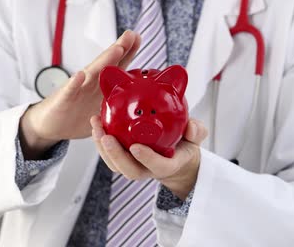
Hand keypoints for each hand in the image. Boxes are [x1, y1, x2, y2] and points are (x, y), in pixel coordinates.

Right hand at [19, 31, 140, 159]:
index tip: (139, 37)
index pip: (117, 65)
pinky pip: (69, 91)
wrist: (50, 125)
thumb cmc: (77, 114)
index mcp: (101, 84)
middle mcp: (90, 82)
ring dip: (104, 60)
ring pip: (92, 73)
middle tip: (131, 35)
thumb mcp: (102, 109)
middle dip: (120, 48)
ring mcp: (77, 89)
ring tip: (117, 49)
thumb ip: (118, 102)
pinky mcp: (63, 100)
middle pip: (107, 63)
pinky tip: (79, 75)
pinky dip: (74, 83)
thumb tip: (141, 105)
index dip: (128, 52)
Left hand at [90, 116, 207, 199]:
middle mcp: (147, 170)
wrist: (175, 157)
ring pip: (115, 164)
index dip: (147, 158)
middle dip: (116, 155)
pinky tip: (96, 123)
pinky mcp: (122, 160)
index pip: (158, 166)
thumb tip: (190, 127)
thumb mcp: (195, 137)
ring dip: (102, 148)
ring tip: (97, 125)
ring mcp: (133, 166)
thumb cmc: (183, 146)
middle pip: (129, 170)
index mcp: (167, 165)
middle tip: (107, 137)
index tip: (137, 147)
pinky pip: (109, 155)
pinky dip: (100, 141)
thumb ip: (196, 131)